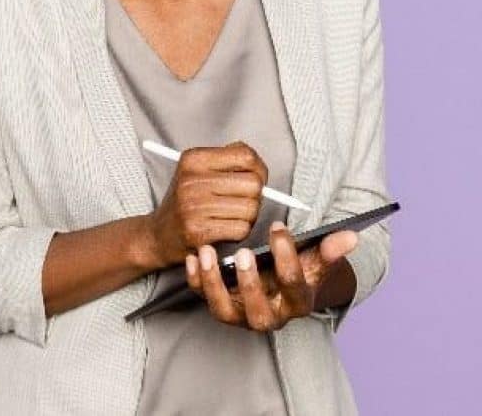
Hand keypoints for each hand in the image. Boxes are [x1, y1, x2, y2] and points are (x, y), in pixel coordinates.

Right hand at [145, 141, 268, 267]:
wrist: (158, 234)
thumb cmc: (185, 201)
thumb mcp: (197, 169)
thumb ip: (227, 159)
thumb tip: (257, 163)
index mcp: (194, 159)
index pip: (246, 156)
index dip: (259, 168)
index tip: (256, 177)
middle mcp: (192, 180)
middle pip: (253, 183)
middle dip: (256, 194)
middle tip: (244, 200)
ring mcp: (194, 206)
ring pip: (251, 208)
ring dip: (249, 216)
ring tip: (233, 215)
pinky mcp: (198, 232)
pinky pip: (241, 229)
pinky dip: (240, 231)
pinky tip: (227, 228)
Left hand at [184, 220, 357, 330]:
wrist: (278, 286)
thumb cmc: (297, 270)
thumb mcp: (314, 261)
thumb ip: (329, 249)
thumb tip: (351, 236)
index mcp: (296, 303)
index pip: (294, 286)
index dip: (287, 257)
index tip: (278, 227)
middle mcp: (269, 315)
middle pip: (259, 313)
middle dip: (250, 285)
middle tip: (244, 253)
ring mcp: (242, 315)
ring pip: (224, 312)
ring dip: (213, 283)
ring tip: (206, 252)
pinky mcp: (221, 305)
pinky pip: (203, 298)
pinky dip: (195, 280)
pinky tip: (192, 256)